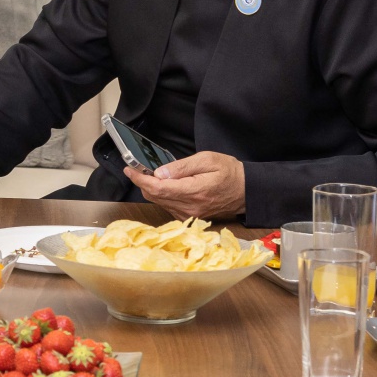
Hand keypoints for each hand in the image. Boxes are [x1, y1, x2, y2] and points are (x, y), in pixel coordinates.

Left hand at [123, 151, 246, 220]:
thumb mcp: (207, 160)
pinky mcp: (189, 216)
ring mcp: (189, 214)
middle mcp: (190, 207)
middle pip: (155, 197)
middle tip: (137, 168)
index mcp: (194, 191)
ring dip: (151, 189)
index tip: (130, 169)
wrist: (247, 191)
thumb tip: (160, 172)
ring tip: (150, 174)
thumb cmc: (230, 172)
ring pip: (159, 202)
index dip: (140, 179)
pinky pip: (168, 206)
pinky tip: (164, 184)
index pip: (158, 188)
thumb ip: (182, 167)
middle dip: (142, 182)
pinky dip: (161, 195)